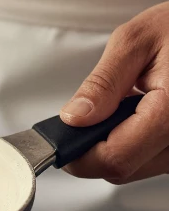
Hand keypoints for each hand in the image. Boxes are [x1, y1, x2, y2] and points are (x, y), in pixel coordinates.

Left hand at [61, 2, 168, 183]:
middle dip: (93, 147)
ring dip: (115, 143)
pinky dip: (134, 141)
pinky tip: (137, 113)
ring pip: (137, 167)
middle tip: (85, 114)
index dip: (78, 154)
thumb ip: (102, 83)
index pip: (116, 157)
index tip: (58, 140)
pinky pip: (152, 158)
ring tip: (121, 105)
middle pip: (124, 168)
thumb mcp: (134, 42)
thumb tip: (74, 118)